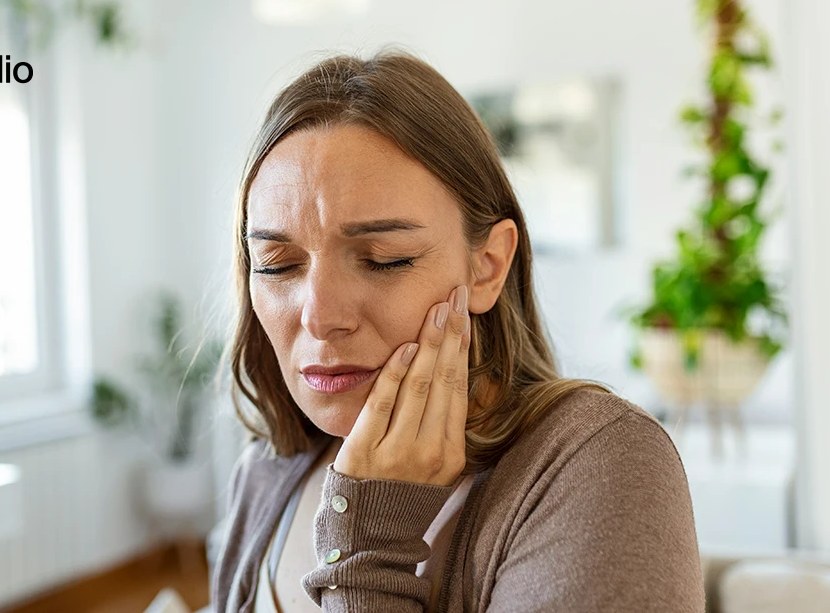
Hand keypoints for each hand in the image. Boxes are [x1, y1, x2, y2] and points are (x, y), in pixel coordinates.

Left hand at [333, 284, 470, 486]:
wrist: (369, 534)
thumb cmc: (401, 491)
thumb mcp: (434, 463)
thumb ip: (442, 423)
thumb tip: (449, 369)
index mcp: (452, 453)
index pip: (460, 388)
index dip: (463, 347)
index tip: (464, 314)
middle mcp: (430, 452)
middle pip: (445, 380)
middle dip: (451, 333)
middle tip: (455, 296)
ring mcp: (398, 452)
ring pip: (419, 387)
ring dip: (428, 343)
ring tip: (436, 310)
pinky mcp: (365, 451)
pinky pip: (383, 404)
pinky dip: (395, 373)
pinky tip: (405, 347)